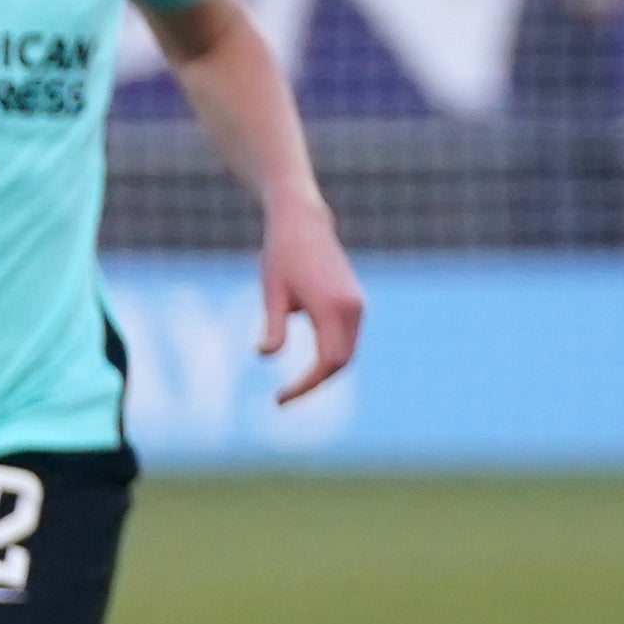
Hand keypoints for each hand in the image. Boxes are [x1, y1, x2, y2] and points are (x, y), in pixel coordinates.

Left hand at [258, 203, 362, 404]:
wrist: (303, 223)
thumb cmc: (281, 255)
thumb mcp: (271, 292)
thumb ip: (273, 326)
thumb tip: (265, 356)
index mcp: (333, 306)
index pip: (328, 362)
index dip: (306, 385)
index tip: (279, 399)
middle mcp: (353, 308)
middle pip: (342, 363)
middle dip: (314, 385)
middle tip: (281, 400)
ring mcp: (358, 305)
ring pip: (347, 353)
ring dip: (323, 374)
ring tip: (291, 389)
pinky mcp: (355, 303)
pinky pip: (347, 341)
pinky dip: (330, 359)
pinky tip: (306, 369)